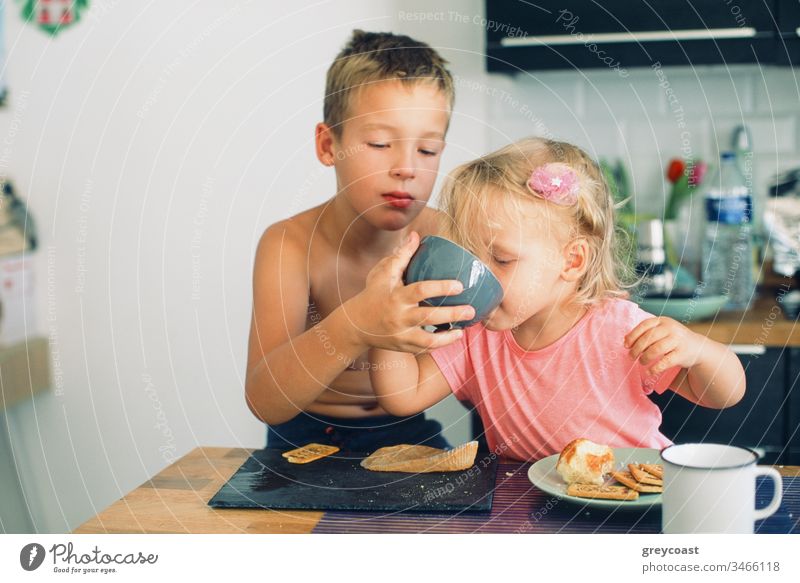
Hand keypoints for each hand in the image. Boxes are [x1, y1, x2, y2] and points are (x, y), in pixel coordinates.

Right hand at [346, 231, 473, 351]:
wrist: (356, 325)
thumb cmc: (373, 294)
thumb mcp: (383, 273)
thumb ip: (401, 255)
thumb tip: (416, 236)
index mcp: (395, 297)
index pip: (420, 291)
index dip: (440, 287)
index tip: (459, 285)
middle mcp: (399, 317)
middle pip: (428, 317)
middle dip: (452, 314)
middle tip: (471, 310)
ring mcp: (401, 335)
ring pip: (428, 340)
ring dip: (448, 337)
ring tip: (464, 329)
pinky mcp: (403, 347)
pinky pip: (425, 348)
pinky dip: (440, 344)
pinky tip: (453, 336)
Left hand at [624, 316, 704, 374]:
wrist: (697, 347)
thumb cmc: (672, 339)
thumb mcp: (661, 331)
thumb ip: (646, 333)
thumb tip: (625, 341)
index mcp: (663, 321)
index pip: (644, 325)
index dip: (633, 335)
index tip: (626, 345)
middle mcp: (671, 328)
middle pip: (648, 338)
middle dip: (637, 348)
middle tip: (631, 357)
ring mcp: (678, 340)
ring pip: (656, 349)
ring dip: (645, 357)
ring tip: (641, 362)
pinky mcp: (683, 354)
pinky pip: (666, 362)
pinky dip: (655, 368)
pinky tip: (649, 372)